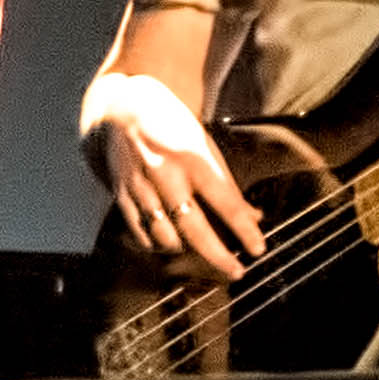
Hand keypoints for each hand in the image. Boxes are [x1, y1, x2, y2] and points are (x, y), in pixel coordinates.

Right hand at [89, 81, 265, 276]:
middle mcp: (164, 173)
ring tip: (201, 251)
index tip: (257, 248)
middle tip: (237, 271)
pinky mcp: (121, 194)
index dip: (243, 229)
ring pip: (164, 236)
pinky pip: (140, 232)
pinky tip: (170, 243)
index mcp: (191, 156)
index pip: (225, 201)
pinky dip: (157, 244)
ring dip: (187, 250)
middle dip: (218, 255)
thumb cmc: (170, 125)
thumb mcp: (203, 143)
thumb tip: (252, 216)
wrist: (120, 108)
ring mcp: (140, 186)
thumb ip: (225, 181)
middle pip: (193, 227)